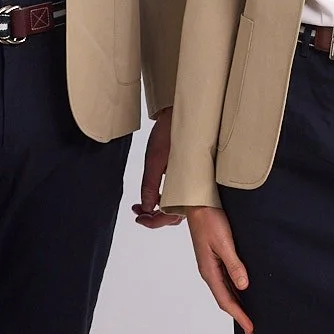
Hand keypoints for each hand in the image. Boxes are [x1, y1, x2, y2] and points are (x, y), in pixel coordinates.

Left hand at [132, 107, 182, 227]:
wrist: (181, 111)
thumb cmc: (170, 131)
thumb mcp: (155, 161)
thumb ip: (150, 186)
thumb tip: (147, 208)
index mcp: (188, 185)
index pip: (172, 217)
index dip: (153, 222)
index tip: (139, 218)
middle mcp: (194, 186)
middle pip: (177, 215)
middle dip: (156, 217)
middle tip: (138, 212)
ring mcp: (194, 181)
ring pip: (179, 205)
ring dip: (161, 208)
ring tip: (143, 204)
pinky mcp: (191, 175)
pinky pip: (181, 194)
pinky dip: (167, 197)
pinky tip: (155, 194)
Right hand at [185, 205, 253, 333]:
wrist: (197, 203)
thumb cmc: (209, 220)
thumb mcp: (224, 242)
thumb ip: (234, 264)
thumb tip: (243, 286)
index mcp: (209, 270)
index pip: (226, 300)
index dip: (239, 316)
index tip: (250, 328)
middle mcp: (209, 271)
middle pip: (224, 299)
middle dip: (238, 314)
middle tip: (252, 328)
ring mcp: (211, 265)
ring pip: (225, 291)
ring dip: (237, 304)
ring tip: (249, 314)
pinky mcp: (215, 258)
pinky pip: (226, 280)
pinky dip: (235, 291)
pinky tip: (243, 292)